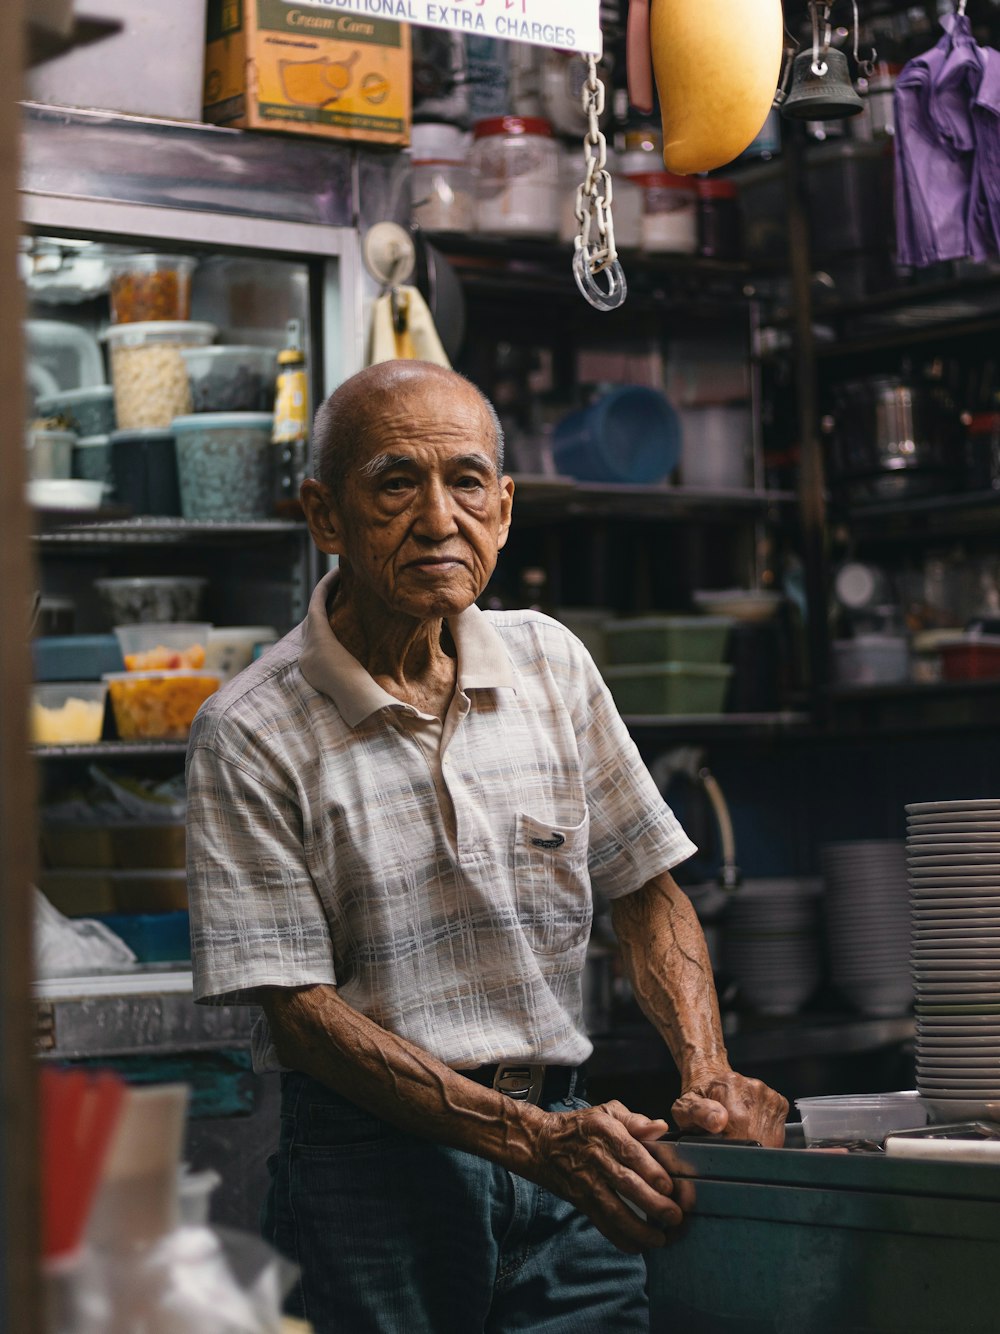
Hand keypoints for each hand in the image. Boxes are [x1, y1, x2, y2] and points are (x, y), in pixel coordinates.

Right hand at [530, 1100, 689, 1252]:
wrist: (542, 1144)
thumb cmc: (582, 1127)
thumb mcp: (608, 1111)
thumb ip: (636, 1120)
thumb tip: (661, 1127)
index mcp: (606, 1133)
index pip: (631, 1152)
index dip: (651, 1171)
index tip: (669, 1186)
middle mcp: (596, 1159)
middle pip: (626, 1184)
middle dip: (653, 1204)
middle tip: (674, 1216)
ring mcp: (587, 1183)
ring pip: (614, 1210)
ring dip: (639, 1228)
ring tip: (660, 1238)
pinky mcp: (582, 1202)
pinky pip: (602, 1224)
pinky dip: (620, 1238)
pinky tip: (638, 1246)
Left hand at [671, 1069, 787, 1147]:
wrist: (711, 1077)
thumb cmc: (698, 1097)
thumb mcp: (685, 1107)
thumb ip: (699, 1114)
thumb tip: (719, 1121)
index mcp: (728, 1087)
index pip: (740, 1131)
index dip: (731, 1148)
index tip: (723, 1148)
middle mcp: (752, 1088)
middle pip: (757, 1137)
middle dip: (743, 1148)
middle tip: (728, 1141)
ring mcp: (767, 1094)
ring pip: (771, 1138)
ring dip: (756, 1144)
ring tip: (737, 1134)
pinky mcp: (779, 1102)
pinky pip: (778, 1133)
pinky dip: (766, 1138)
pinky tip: (750, 1129)